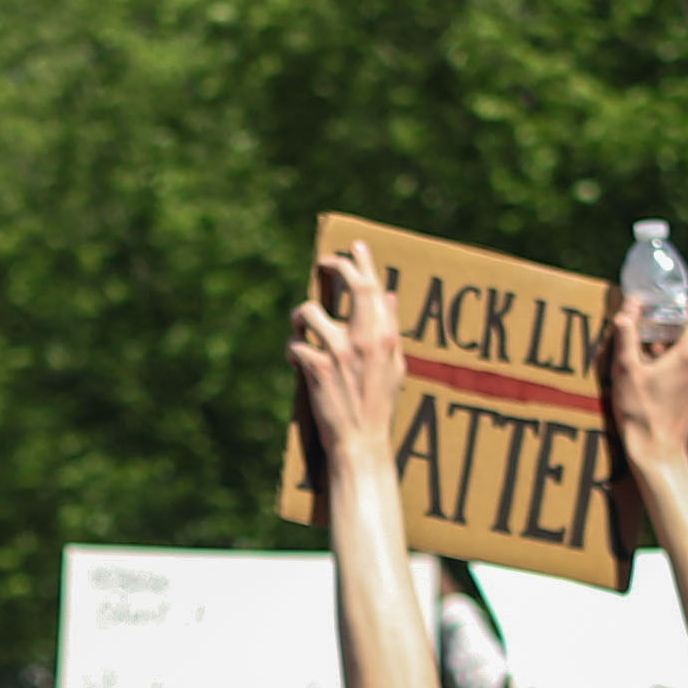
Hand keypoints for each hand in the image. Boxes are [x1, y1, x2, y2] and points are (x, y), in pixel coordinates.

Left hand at [292, 241, 416, 482]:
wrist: (361, 442)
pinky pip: (296, 344)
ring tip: (301, 326)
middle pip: (352, 286)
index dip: (364, 262)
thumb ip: (390, 330)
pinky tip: (296, 359)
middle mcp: (365, 340)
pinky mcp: (317, 369)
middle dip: (336, 266)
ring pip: (311, 312)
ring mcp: (340, 353)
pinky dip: (292, 349)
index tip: (356, 245)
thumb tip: (389, 296)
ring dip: (301, 316)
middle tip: (325, 262)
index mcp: (385, 338)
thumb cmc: (378, 406)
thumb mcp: (394, 366)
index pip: (376, 289)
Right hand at [615, 271, 687, 486]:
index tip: (658, 313)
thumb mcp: (625, 369)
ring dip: (666, 348)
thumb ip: (627, 333)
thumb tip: (630, 305)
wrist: (658, 453)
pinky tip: (651, 381)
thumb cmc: (641, 412)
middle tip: (640, 346)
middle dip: (665, 329)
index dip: (682, 303)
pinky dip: (672, 363)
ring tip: (642, 367)